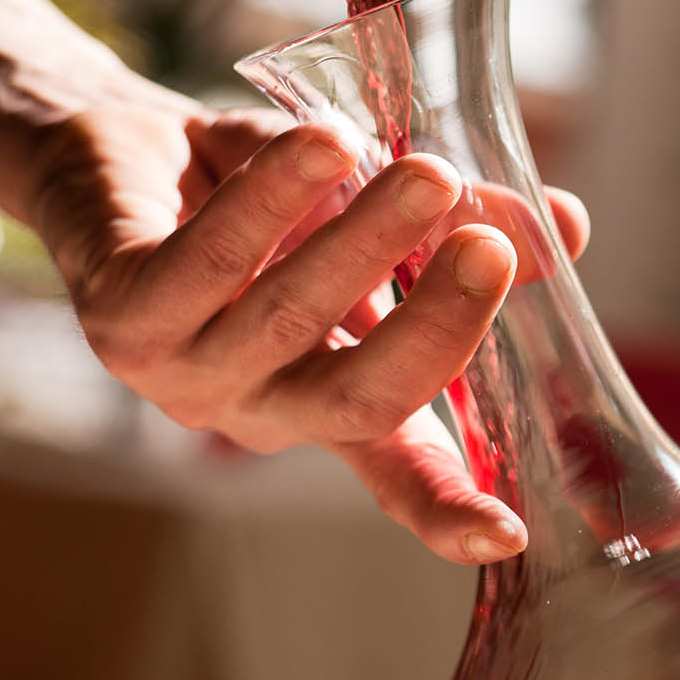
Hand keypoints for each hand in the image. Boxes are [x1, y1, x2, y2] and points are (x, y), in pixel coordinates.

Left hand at [31, 99, 589, 563]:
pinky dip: (272, 200)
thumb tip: (562, 227)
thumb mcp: (379, 204)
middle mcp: (264, 408)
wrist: (117, 146)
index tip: (506, 535)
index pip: (400, 476)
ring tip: (429, 173)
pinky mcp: (120, 317)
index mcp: (334, 400)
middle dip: (435, 324)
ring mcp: (186, 373)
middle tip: (488, 247)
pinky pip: (208, 263)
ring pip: (287, 320)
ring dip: (365, 242)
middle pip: (360, 399)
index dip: (450, 510)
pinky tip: (324, 144)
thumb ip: (464, 223)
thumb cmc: (263, 194)